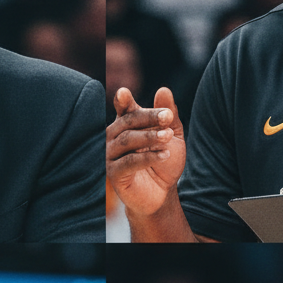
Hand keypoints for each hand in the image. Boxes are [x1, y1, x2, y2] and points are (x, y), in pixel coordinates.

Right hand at [106, 86, 185, 218]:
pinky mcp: (114, 174)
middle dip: (148, 117)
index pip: (123, 109)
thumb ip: (168, 114)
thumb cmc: (164, 161)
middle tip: (167, 117)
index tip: (124, 93)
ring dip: (149, 137)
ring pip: (127, 140)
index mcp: (126, 124)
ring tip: (167, 137)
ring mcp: (111, 155)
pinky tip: (164, 155)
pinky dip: (147, 157)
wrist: (162, 193)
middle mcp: (114, 137)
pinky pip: (128, 162)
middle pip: (127, 121)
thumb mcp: (172, 135)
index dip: (122, 100)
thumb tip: (163, 90)